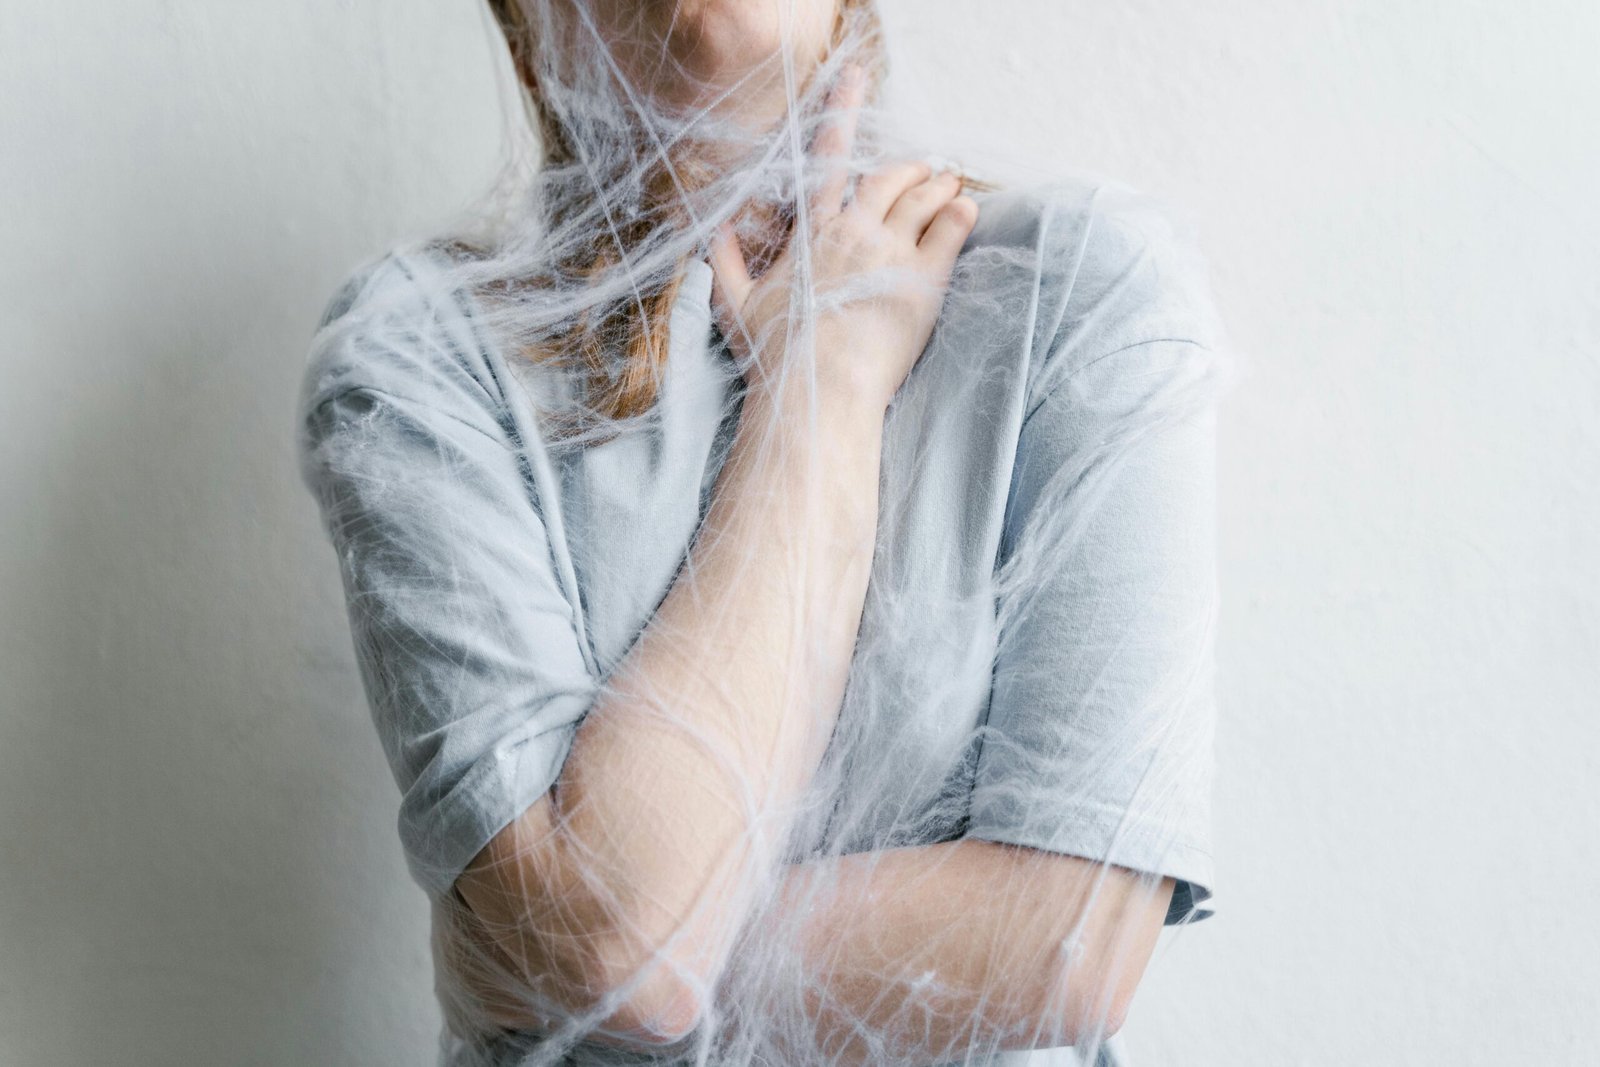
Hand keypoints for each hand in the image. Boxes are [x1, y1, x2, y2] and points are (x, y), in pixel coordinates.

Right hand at [708, 66, 979, 420]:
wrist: (817, 388)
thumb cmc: (775, 355)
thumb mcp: (735, 304)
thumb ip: (726, 261)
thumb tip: (712, 230)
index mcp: (812, 231)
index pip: (828, 157)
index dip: (842, 111)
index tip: (854, 77)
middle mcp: (853, 230)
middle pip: (889, 175)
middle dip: (910, 166)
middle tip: (925, 169)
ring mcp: (890, 251)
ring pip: (924, 196)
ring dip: (940, 185)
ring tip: (952, 186)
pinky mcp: (923, 278)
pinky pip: (950, 227)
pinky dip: (961, 211)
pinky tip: (967, 208)